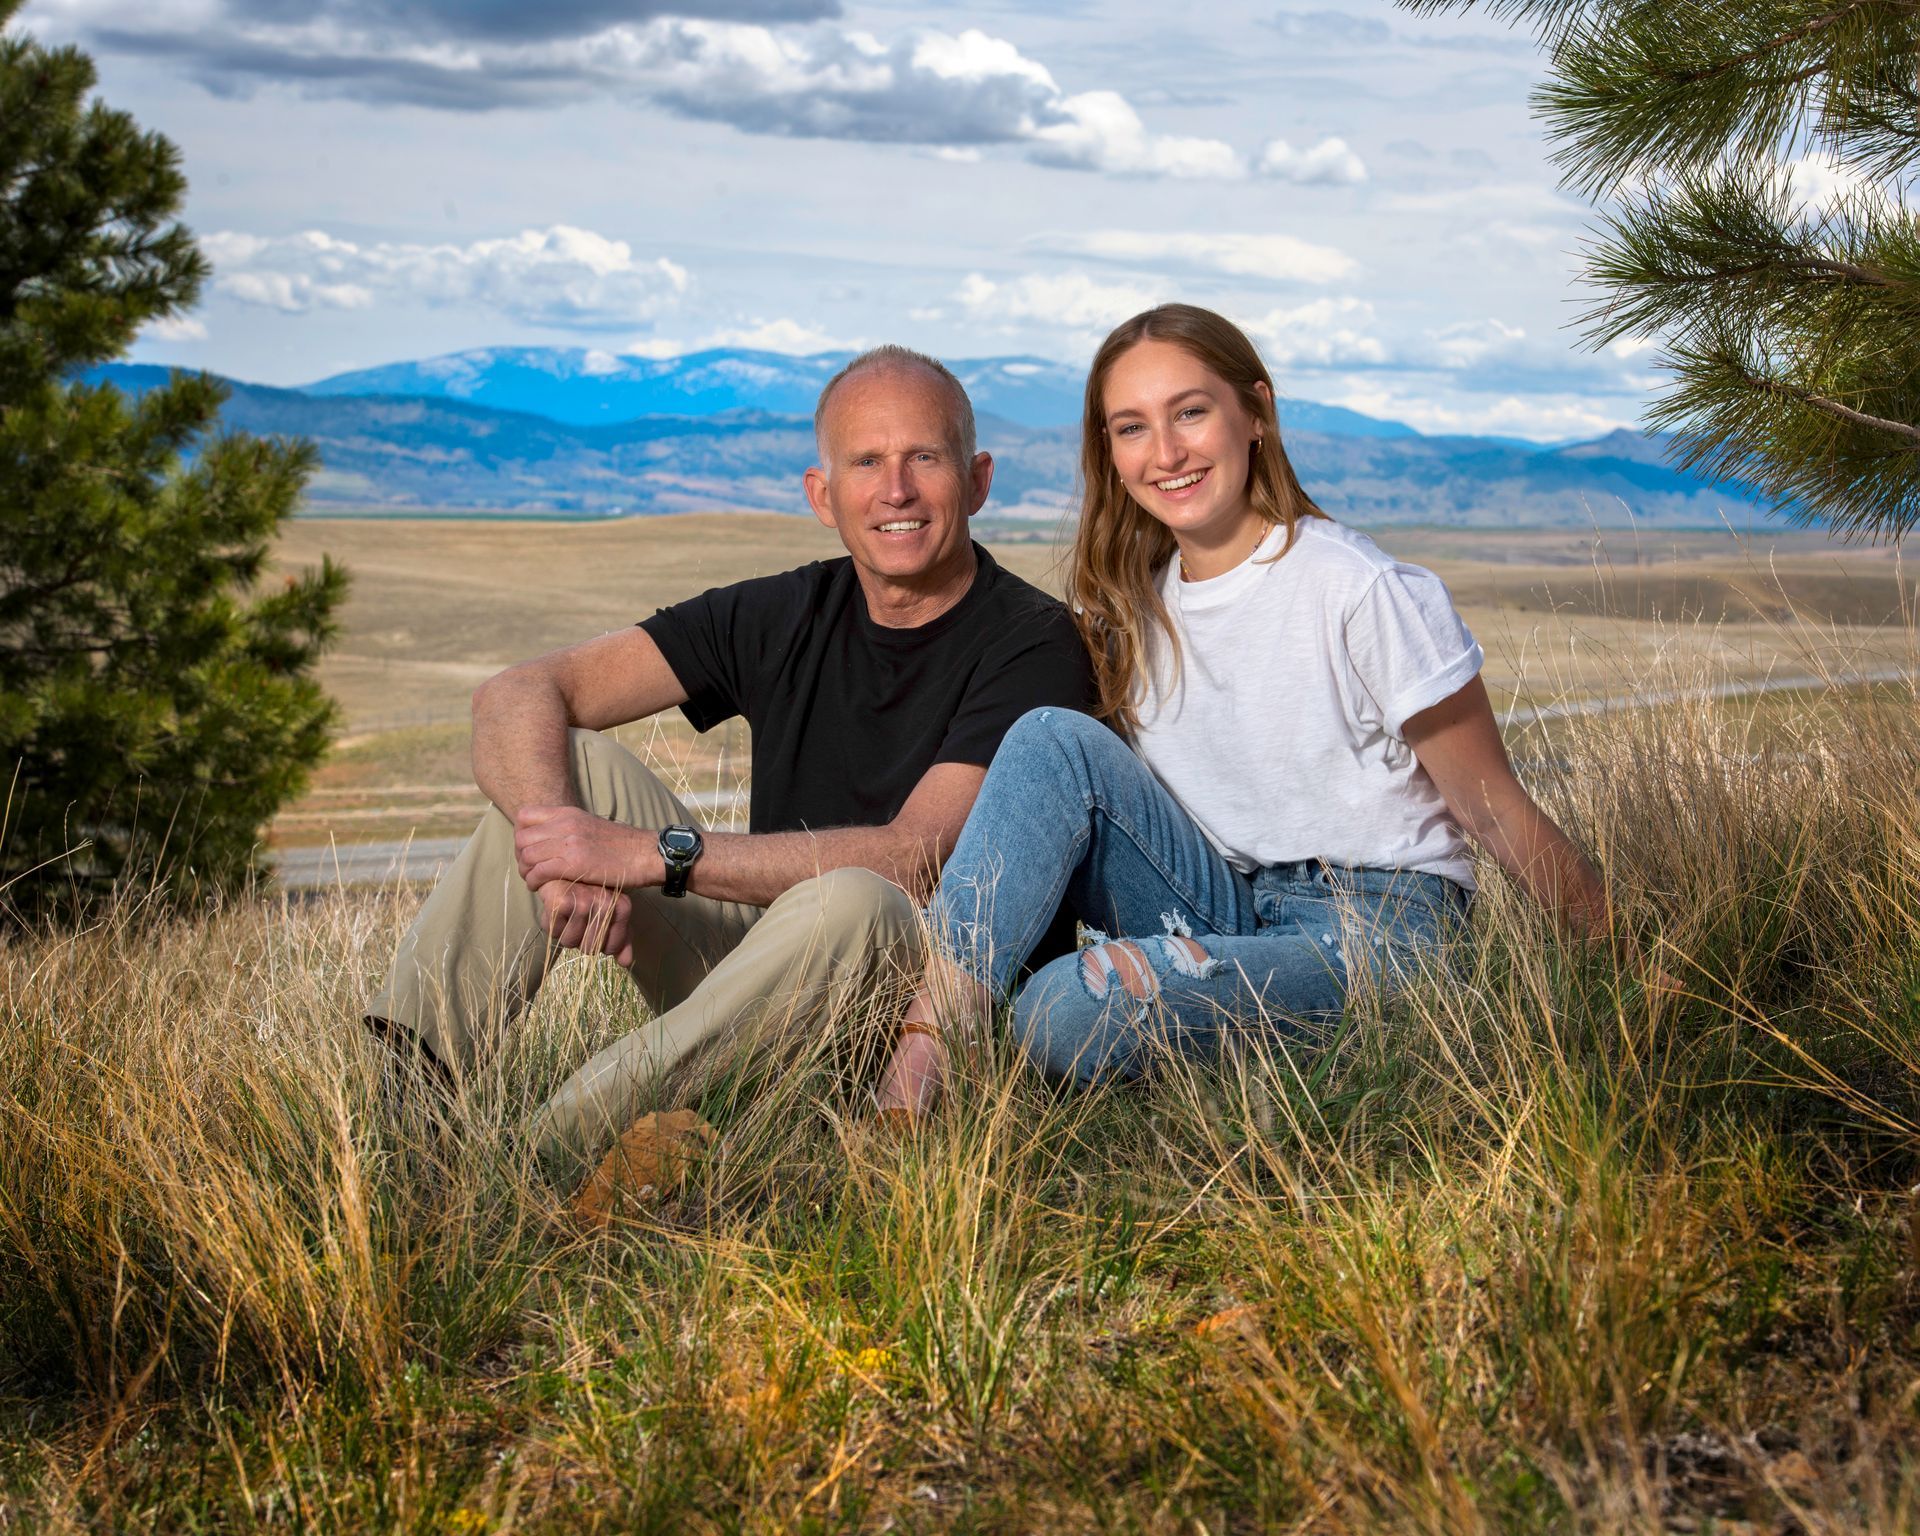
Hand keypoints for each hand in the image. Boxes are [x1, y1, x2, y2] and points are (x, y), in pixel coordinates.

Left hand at [514, 805, 656, 890]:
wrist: (645, 853)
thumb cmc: (620, 845)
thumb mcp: (589, 826)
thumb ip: (568, 828)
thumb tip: (547, 839)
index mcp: (568, 812)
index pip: (525, 815)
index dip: (520, 834)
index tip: (528, 849)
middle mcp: (565, 823)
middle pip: (521, 838)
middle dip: (519, 856)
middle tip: (529, 869)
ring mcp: (568, 843)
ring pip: (526, 856)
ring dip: (526, 871)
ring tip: (534, 880)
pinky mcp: (574, 863)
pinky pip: (539, 872)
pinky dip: (534, 882)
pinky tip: (540, 887)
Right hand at [537, 880, 635, 967]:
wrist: (561, 869)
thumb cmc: (587, 892)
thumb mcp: (609, 912)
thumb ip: (619, 937)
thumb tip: (624, 963)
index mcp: (621, 906)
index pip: (612, 947)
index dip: (600, 945)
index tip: (593, 929)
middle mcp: (605, 903)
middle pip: (590, 948)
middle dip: (580, 939)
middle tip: (577, 920)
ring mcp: (584, 901)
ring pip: (570, 942)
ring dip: (564, 932)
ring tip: (567, 914)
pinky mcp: (561, 901)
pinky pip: (554, 932)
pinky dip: (552, 925)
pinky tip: (556, 909)